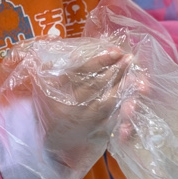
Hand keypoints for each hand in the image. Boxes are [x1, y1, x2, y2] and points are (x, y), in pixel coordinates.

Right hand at [0, 39, 131, 178]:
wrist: (44, 140)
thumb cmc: (45, 105)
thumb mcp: (41, 82)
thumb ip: (48, 62)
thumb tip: (59, 38)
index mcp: (57, 91)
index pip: (81, 72)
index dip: (100, 60)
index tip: (115, 51)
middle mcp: (70, 106)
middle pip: (98, 85)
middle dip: (116, 70)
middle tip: (130, 58)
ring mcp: (83, 121)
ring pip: (108, 102)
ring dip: (123, 87)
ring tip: (136, 74)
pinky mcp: (93, 132)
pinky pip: (112, 120)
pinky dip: (124, 109)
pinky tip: (134, 98)